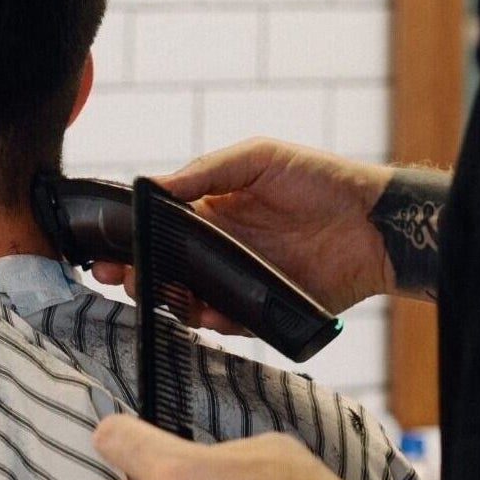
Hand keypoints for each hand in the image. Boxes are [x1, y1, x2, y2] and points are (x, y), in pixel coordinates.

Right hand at [90, 139, 393, 318]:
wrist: (374, 222)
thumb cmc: (320, 179)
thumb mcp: (258, 157)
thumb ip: (206, 170)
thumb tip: (154, 183)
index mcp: (213, 211)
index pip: (159, 229)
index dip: (130, 239)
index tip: (105, 249)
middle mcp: (222, 249)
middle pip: (166, 268)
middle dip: (137, 274)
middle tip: (120, 276)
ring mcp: (241, 281)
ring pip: (190, 299)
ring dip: (170, 299)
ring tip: (160, 293)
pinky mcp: (264, 310)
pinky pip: (228, 322)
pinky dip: (213, 321)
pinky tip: (206, 312)